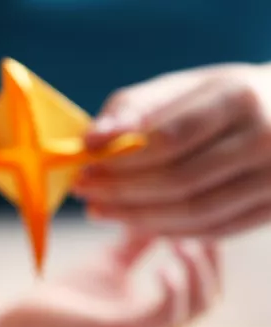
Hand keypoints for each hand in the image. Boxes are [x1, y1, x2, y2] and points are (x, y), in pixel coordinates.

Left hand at [0, 234, 220, 326]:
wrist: (20, 318)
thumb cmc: (65, 295)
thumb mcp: (111, 260)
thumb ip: (139, 240)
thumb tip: (160, 205)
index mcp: (157, 312)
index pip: (205, 286)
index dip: (211, 252)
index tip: (202, 216)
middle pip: (209, 299)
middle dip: (212, 261)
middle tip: (201, 227)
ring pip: (195, 309)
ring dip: (197, 272)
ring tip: (183, 240)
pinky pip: (162, 318)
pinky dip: (172, 290)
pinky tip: (163, 266)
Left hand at [75, 63, 270, 236]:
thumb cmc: (221, 98)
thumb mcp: (184, 87)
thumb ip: (134, 108)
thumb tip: (91, 140)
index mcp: (239, 97)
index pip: (169, 139)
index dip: (121, 160)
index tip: (83, 169)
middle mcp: (266, 138)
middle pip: (179, 180)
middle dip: (122, 192)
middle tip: (85, 194)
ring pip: (196, 213)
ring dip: (138, 218)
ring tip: (100, 211)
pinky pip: (215, 230)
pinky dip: (170, 230)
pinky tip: (137, 221)